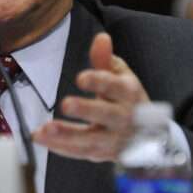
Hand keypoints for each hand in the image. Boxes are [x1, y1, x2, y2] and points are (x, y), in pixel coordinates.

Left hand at [32, 32, 148, 161]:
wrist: (149, 135)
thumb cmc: (128, 99)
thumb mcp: (122, 76)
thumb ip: (106, 59)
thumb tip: (101, 38)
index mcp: (128, 93)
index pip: (114, 87)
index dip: (99, 81)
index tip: (81, 77)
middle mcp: (124, 118)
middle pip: (106, 115)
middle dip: (86, 110)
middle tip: (66, 104)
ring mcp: (114, 139)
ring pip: (91, 139)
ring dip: (66, 136)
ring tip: (44, 130)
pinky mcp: (103, 154)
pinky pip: (80, 153)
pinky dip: (61, 148)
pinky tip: (43, 139)